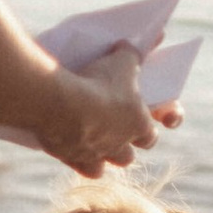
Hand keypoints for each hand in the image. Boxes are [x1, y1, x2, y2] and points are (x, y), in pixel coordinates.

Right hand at [47, 41, 156, 176]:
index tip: (139, 120)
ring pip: (105, 166)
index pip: (150, 136)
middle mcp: (121, 146)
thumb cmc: (98, 81)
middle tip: (111, 129)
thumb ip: (133, 54)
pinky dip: (80, 160)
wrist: (61, 104)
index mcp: (139, 125)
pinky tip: (72, 148)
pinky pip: (83, 169)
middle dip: (123, 146)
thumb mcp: (121, 60)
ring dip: (102, 155)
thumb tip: (139, 44)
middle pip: (128, 156)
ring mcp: (97, 156)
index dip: (145, 129)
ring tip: (90, 139)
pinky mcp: (74, 160)